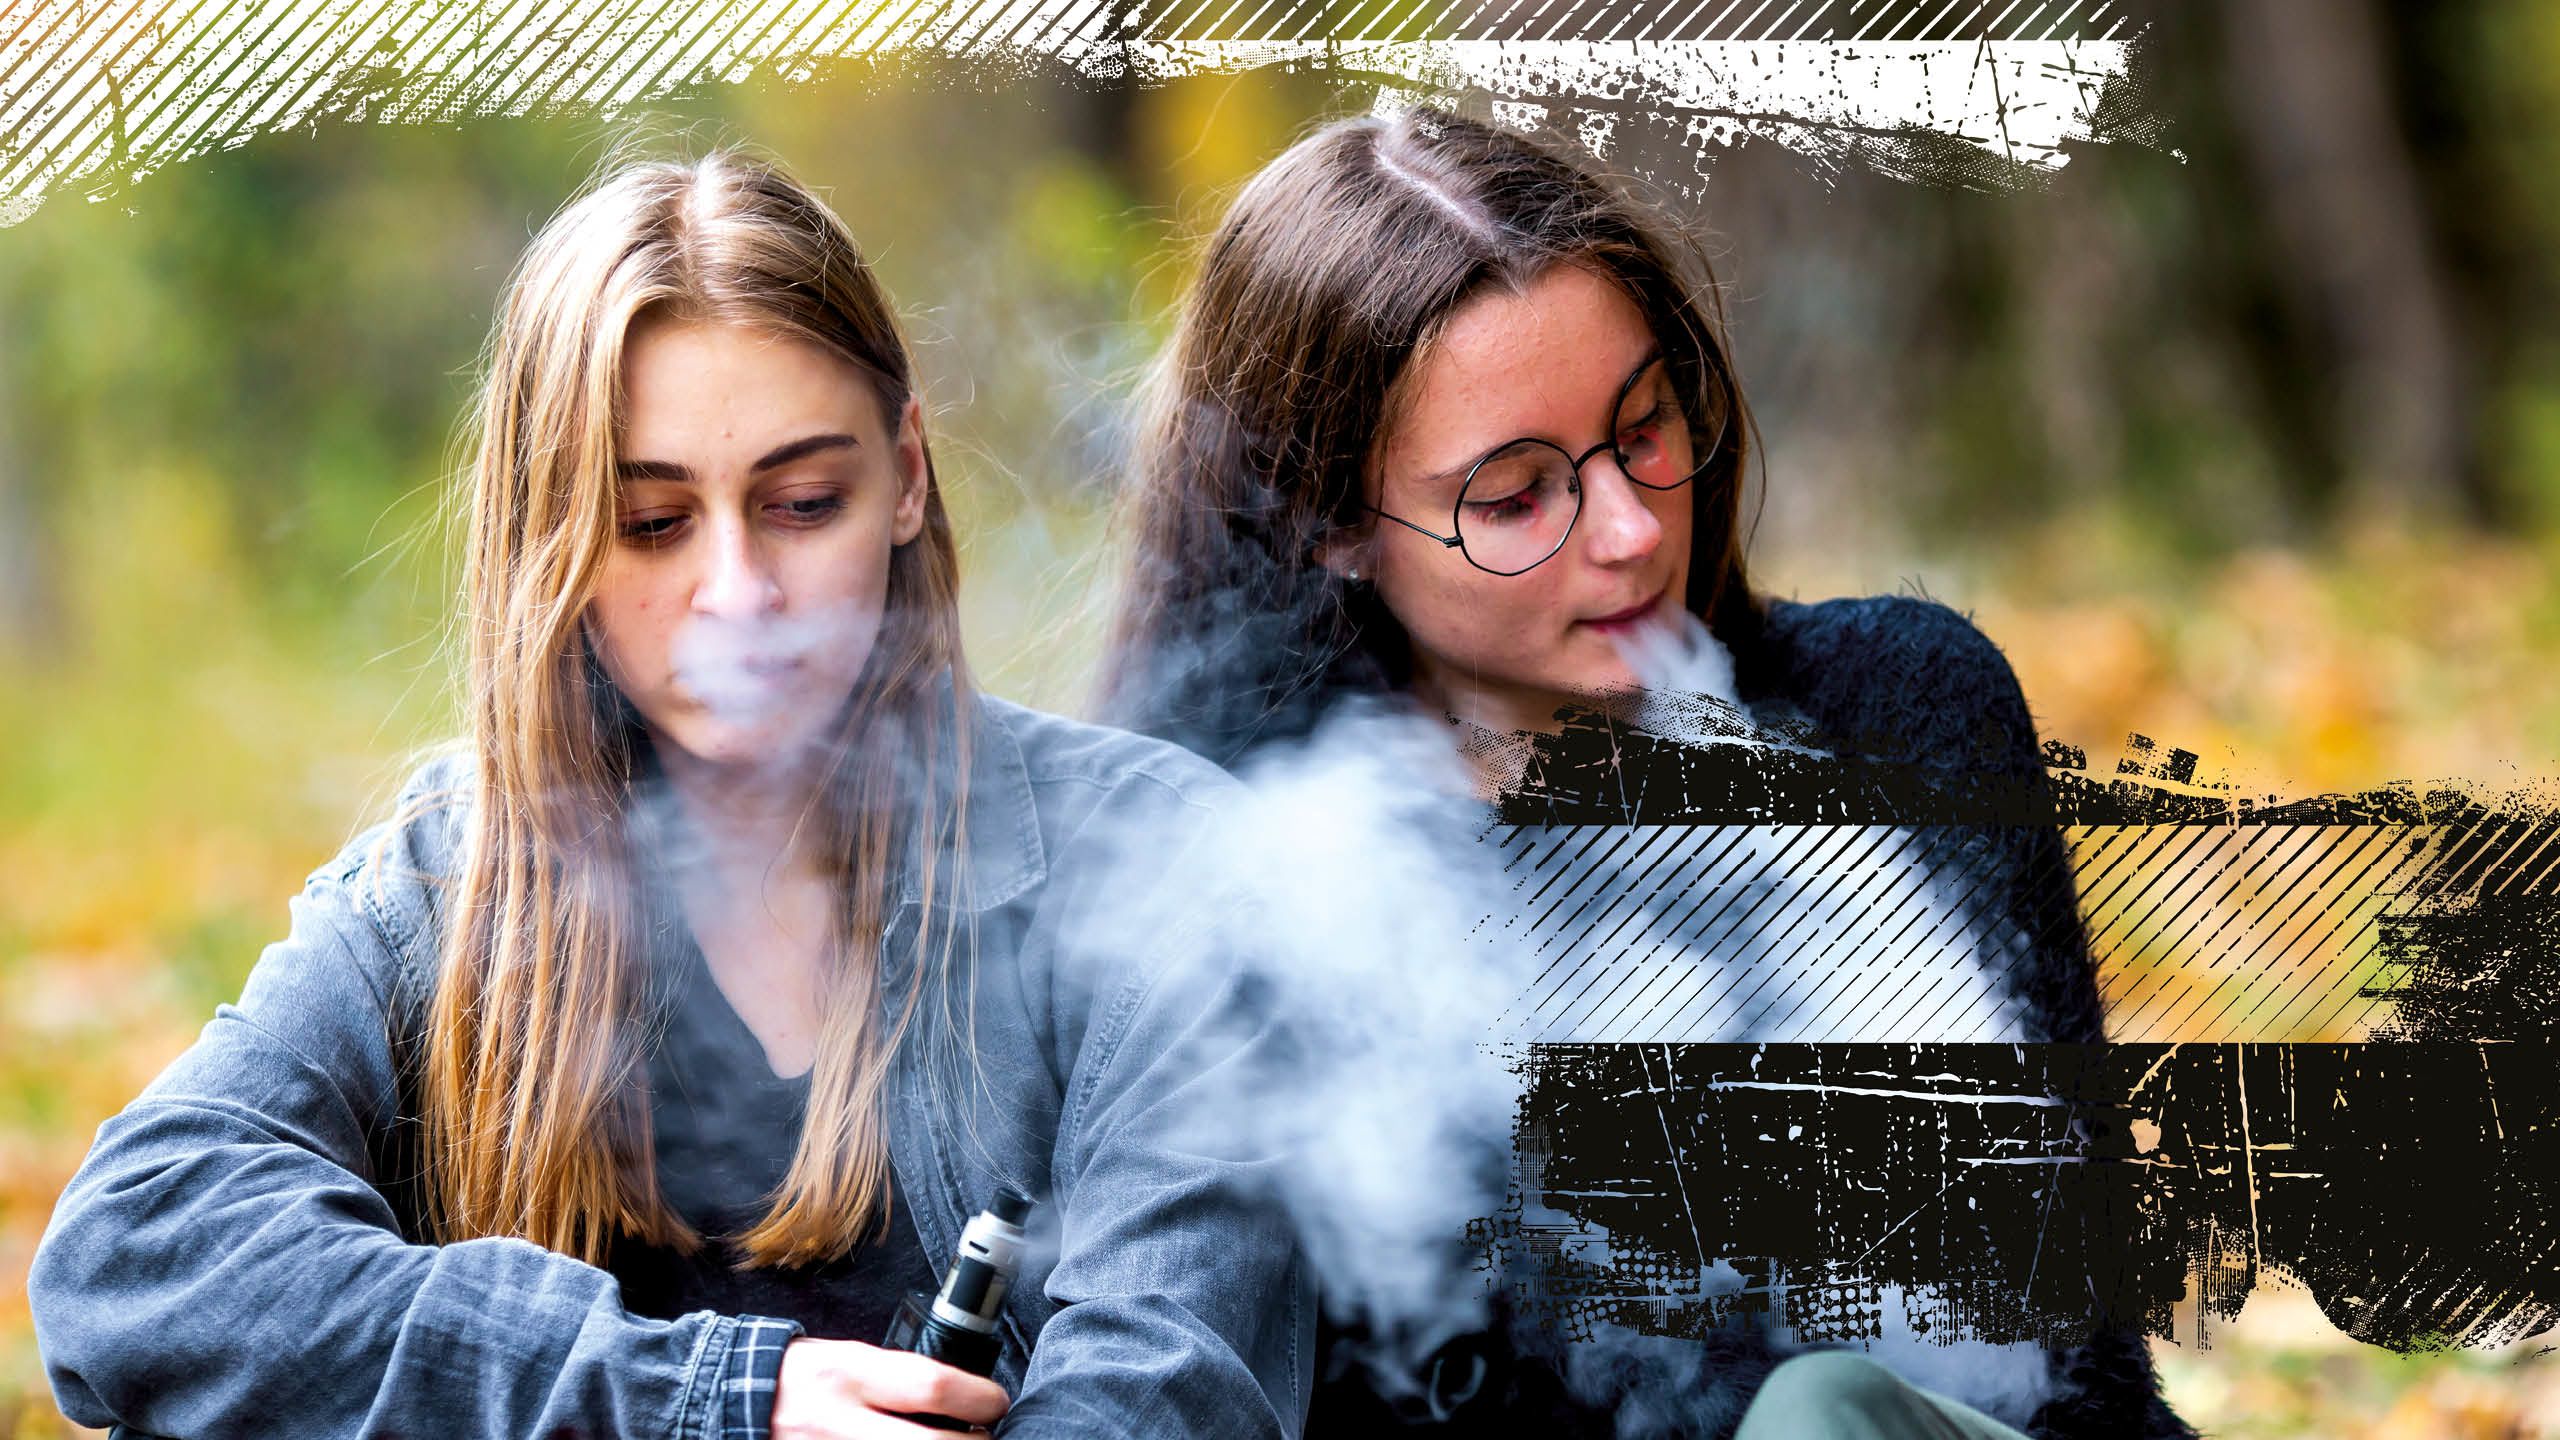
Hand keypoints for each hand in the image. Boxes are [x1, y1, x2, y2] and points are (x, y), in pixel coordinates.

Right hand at [770, 1337, 1010, 1436]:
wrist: (741, 1399)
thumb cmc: (804, 1377)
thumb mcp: (851, 1358)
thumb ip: (900, 1375)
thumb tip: (960, 1393)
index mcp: (852, 1373)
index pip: (932, 1385)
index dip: (978, 1398)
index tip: (995, 1402)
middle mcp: (842, 1420)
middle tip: (983, 1437)